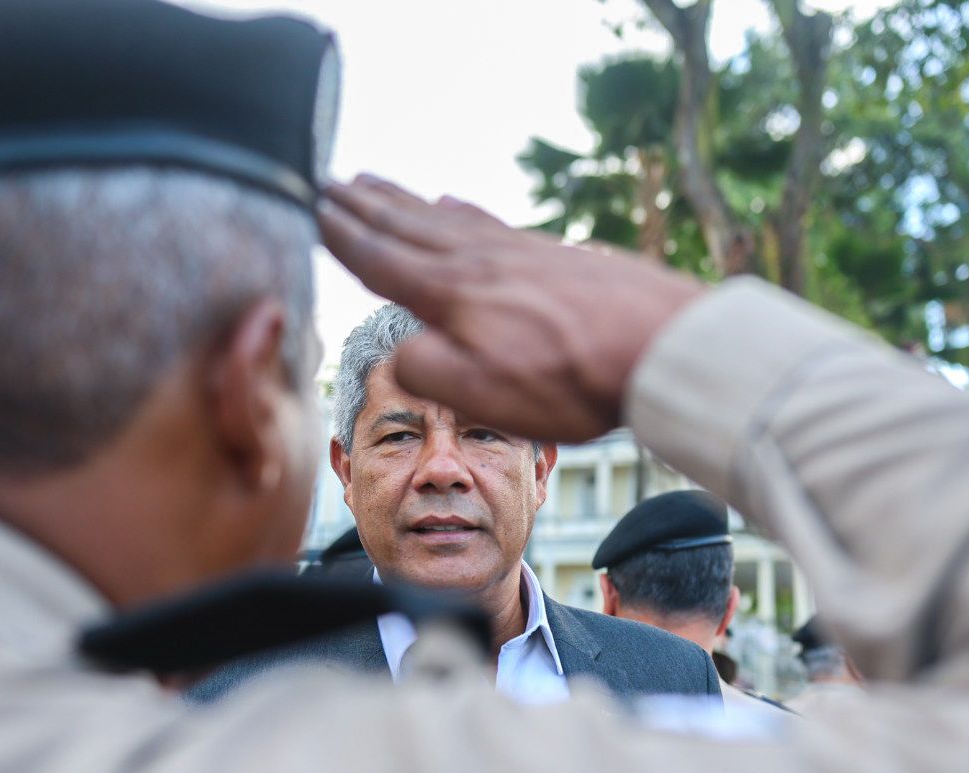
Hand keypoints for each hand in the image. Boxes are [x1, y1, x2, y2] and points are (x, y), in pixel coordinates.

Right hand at [319, 175, 705, 443]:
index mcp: (450, 294)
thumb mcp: (482, 396)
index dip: (340, 234)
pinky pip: (487, 220)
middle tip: (327, 180)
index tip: (308, 208)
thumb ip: (427, 371)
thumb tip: (403, 352)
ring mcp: (517, 251)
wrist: (660, 343)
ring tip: (374, 184)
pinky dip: (459, 209)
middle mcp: (478, 260)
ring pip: (444, 217)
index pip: (379, 258)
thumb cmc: (572, 378)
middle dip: (362, 204)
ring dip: (402, 200)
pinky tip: (454, 204)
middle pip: (406, 224)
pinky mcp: (552, 254)